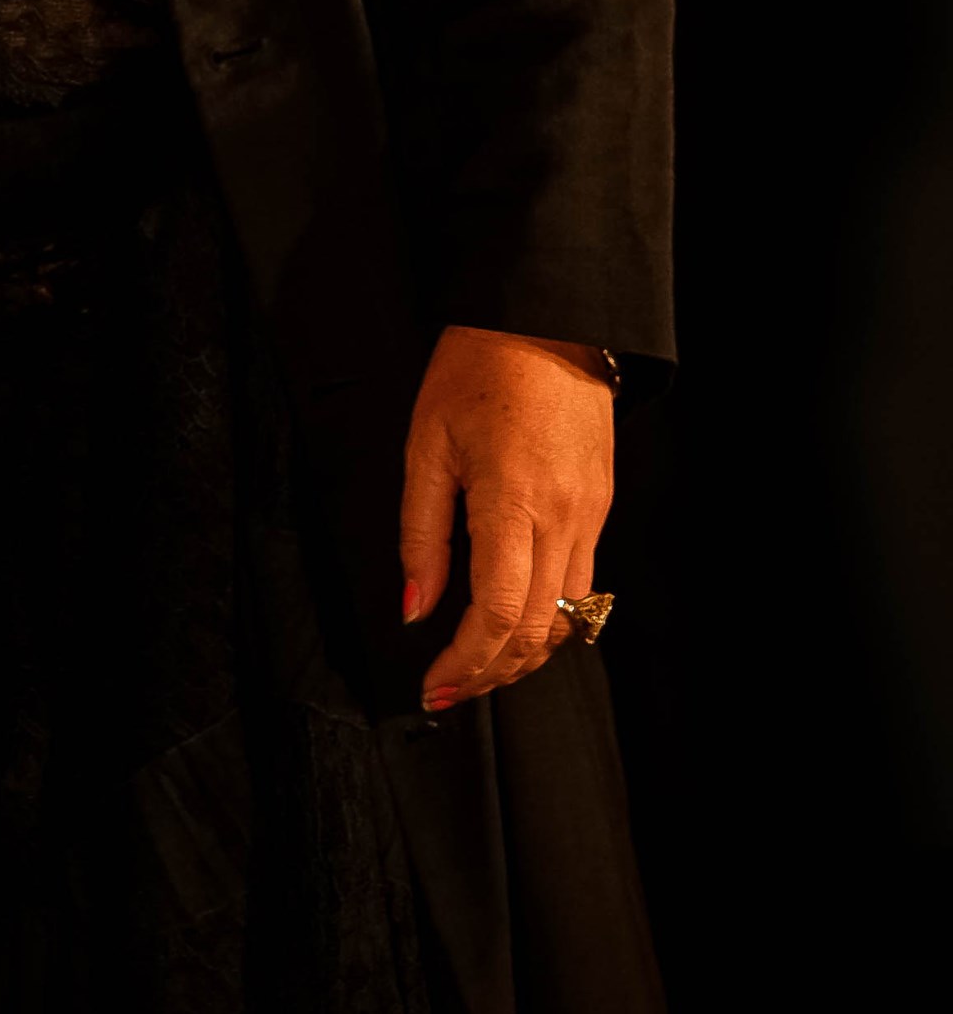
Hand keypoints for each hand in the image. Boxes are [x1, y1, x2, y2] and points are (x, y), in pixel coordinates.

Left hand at [399, 325, 619, 713]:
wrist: (547, 322)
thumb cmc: (475, 371)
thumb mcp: (425, 447)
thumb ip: (421, 535)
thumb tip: (414, 609)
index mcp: (513, 504)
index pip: (496, 614)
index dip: (465, 663)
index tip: (431, 687)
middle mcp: (564, 520)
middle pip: (537, 630)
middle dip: (491, 673)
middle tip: (446, 692)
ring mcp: (591, 516)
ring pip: (567, 616)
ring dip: (522, 654)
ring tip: (474, 669)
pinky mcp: (600, 507)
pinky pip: (582, 585)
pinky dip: (547, 618)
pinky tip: (511, 624)